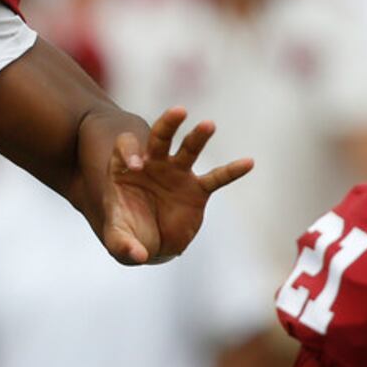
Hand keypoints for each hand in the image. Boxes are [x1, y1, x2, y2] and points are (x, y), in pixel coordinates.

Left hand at [93, 108, 251, 265]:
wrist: (150, 242)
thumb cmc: (128, 234)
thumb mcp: (118, 240)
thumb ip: (121, 244)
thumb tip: (137, 255)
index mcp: (124, 170)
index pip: (125, 150)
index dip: (129, 152)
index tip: (137, 166)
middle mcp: (152, 165)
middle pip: (158, 137)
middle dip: (167, 124)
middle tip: (178, 111)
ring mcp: (175, 174)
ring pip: (188, 150)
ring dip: (198, 137)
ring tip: (209, 125)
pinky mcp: (196, 190)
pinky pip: (216, 178)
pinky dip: (231, 171)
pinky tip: (248, 162)